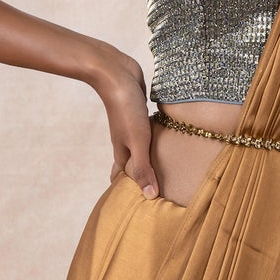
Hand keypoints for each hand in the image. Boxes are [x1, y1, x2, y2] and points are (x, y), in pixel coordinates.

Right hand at [93, 50, 160, 196]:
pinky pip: (148, 132)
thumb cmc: (125, 108)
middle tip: (154, 192)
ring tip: (162, 170)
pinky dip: (154, 140)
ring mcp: (132, 126)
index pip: (122, 178)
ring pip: (140, 148)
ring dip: (148, 159)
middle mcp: (126, 141)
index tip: (135, 207)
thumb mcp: (137, 141)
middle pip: (131, 165)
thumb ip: (143, 168)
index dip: (128, 192)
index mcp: (122, 151)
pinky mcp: (140, 112)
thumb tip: (149, 197)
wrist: (115, 73)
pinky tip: (165, 140)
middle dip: (139, 178)